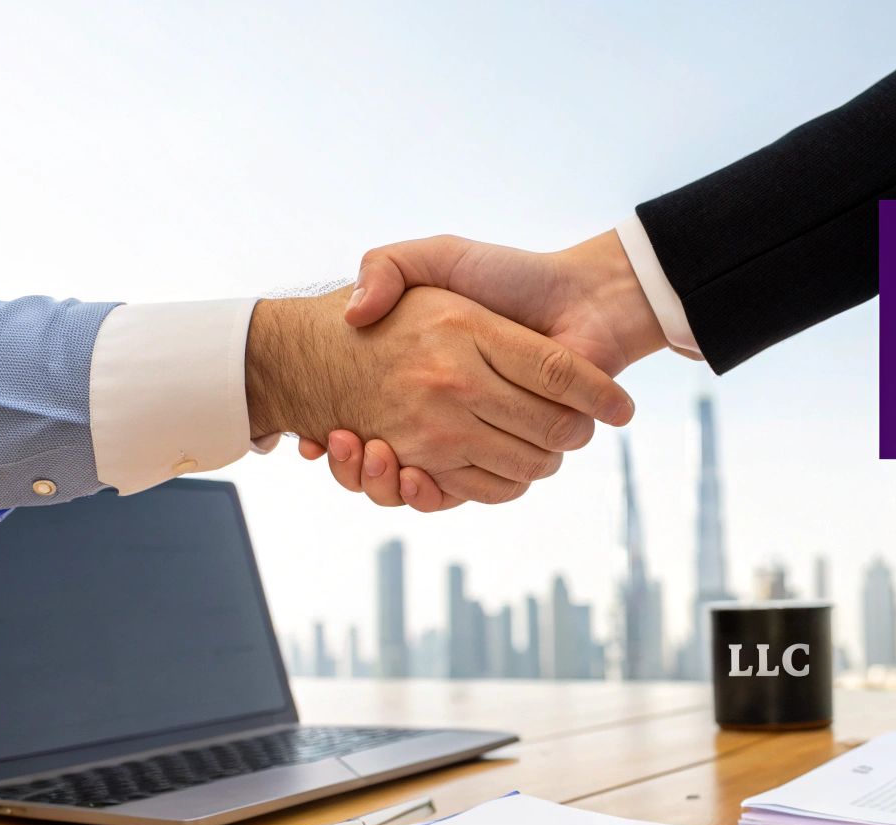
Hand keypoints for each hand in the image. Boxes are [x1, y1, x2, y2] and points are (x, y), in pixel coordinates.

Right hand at [308, 230, 680, 506]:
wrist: (584, 298)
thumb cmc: (512, 275)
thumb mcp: (439, 256)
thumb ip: (388, 266)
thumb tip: (351, 313)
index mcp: (427, 374)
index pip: (361, 424)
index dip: (334, 443)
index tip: (310, 438)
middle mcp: (447, 411)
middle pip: (381, 465)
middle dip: (354, 468)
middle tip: (327, 444)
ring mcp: (476, 436)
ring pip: (415, 486)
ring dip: (381, 482)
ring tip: (368, 453)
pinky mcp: (508, 455)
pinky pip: (464, 494)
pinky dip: (429, 496)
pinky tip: (406, 474)